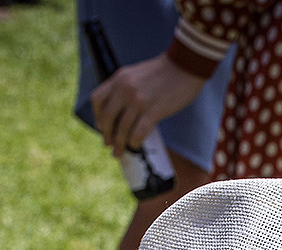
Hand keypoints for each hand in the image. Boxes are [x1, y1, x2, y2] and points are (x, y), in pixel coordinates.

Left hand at [91, 54, 207, 156]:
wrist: (184, 66)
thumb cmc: (163, 72)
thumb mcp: (136, 74)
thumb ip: (125, 87)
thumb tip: (118, 111)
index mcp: (119, 79)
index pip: (97, 100)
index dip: (97, 116)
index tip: (102, 127)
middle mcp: (125, 89)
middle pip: (106, 118)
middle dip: (106, 135)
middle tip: (109, 144)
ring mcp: (138, 101)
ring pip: (121, 129)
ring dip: (119, 144)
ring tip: (120, 152)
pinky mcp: (153, 111)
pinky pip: (138, 133)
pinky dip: (134, 142)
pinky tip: (136, 145)